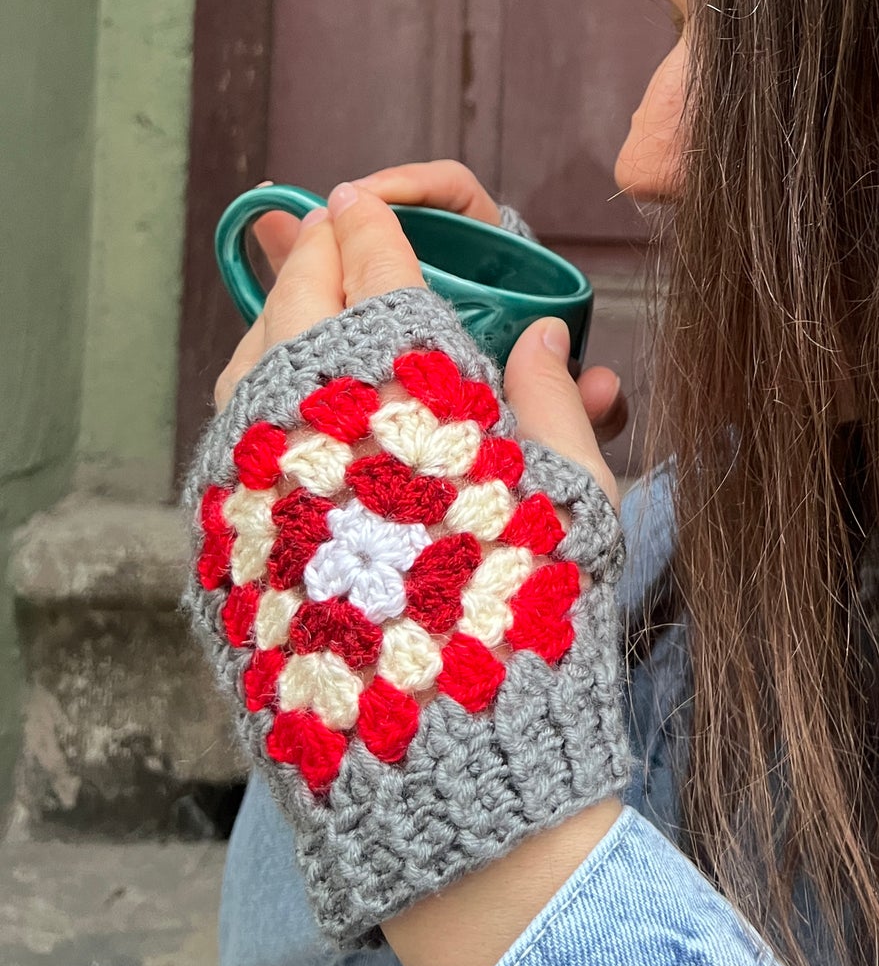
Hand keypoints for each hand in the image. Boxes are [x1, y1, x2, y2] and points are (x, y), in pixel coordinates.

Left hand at [213, 181, 622, 965]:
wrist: (447, 765)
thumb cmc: (533, 618)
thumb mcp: (572, 493)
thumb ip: (550, 397)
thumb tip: (544, 338)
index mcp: (399, 375)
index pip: (374, 253)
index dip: (382, 216)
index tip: (376, 201)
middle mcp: (308, 408)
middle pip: (300, 289)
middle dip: (327, 250)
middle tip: (346, 235)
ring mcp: (249, 474)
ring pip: (253, 359)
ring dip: (289, 323)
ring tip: (328, 322)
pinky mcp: (219, 542)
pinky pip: (231, 438)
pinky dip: (263, 404)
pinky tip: (302, 421)